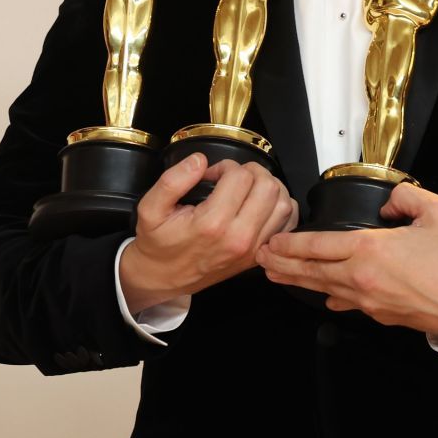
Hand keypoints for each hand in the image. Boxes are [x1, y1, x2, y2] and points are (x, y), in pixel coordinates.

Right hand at [119, 154, 295, 315]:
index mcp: (212, 224)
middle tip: (232, 177)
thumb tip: (199, 161)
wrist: (162, 277)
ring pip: (283, 204)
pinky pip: (286, 225)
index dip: (225, 166)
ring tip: (248, 187)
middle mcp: (238, 238)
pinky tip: (262, 204)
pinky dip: (281, 208)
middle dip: (251, 172)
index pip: (240, 177)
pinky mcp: (257, 255)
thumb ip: (173, 180)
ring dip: (268, 187)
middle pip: (267, 187)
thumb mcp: (150, 208)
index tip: (212, 175)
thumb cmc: (158, 243)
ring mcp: (252, 249)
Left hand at [258, 181, 437, 334]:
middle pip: (311, 270)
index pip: (318, 245)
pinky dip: (330, 295)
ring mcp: (368, 300)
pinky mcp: (379, 315)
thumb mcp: (435, 212)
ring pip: (323, 288)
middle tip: (259, 259)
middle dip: (282, 264)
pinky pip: (346, 302)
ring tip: (275, 275)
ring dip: (297, 281)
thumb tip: (387, 205)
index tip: (271, 241)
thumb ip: (404, 197)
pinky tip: (321, 294)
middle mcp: (361, 277)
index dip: (290, 244)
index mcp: (370, 249)